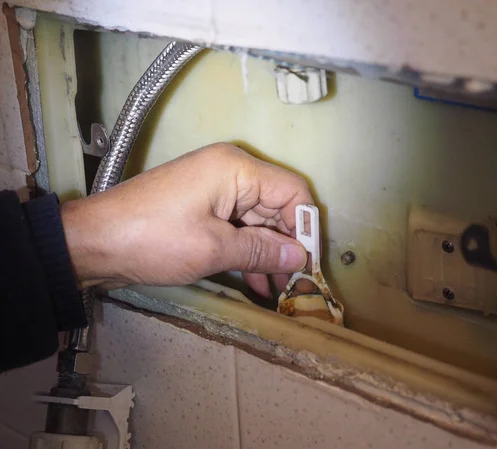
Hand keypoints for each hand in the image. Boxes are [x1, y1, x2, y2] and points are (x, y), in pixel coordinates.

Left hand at [61, 143, 311, 296]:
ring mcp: (215, 190)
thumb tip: (300, 257)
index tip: (310, 263)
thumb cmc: (155, 239)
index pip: (292, 191)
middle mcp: (230, 172)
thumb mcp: (213, 249)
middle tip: (297, 283)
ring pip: (257, 220)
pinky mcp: (202, 208)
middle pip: (276, 206)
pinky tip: (257, 282)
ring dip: (267, 253)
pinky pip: (236, 227)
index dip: (305, 226)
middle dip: (286, 244)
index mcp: (237, 169)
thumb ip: (261, 251)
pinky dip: (246, 252)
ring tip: (278, 291)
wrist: (93, 242)